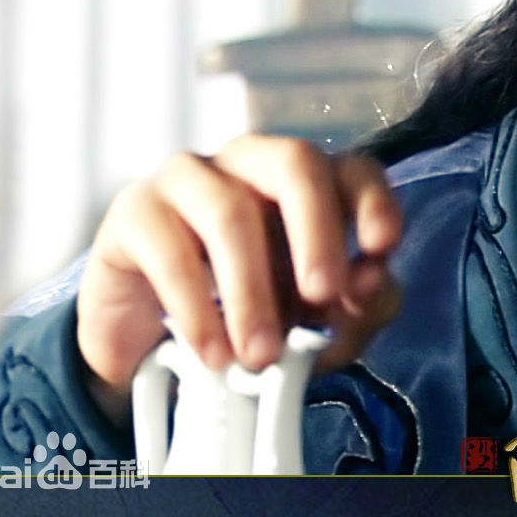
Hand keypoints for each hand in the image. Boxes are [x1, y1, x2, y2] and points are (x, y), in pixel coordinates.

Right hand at [75, 135, 401, 420]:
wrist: (152, 349)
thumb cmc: (252, 315)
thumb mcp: (319, 323)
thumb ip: (360, 304)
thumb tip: (368, 283)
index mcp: (306, 183)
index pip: (351, 168)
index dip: (371, 201)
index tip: (382, 248)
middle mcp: (250, 164)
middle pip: (294, 162)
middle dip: (315, 230)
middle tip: (321, 295)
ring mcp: (188, 179)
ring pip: (229, 210)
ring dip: (251, 291)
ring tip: (260, 354)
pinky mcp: (134, 212)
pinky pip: (169, 248)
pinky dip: (196, 309)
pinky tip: (213, 353)